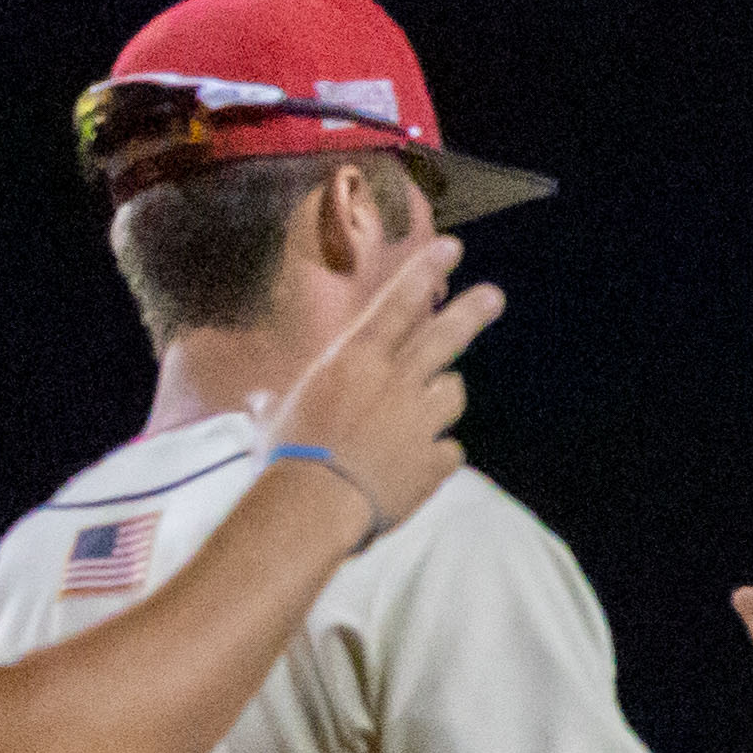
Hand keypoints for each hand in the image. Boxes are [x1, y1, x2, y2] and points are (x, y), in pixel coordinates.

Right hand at [257, 233, 500, 531]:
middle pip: (444, 337)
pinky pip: (448, 450)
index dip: (425, 273)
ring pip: (453, 393)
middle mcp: (396, 382)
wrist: (314, 505)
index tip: (451, 247)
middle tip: (494, 296)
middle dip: (471, 311)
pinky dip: (434, 457)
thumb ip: (276, 402)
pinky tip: (411, 469)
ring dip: (441, 399)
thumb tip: (258, 401)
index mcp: (355, 362)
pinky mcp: (437, 459)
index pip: (396, 305)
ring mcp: (422, 419)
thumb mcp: (275, 417)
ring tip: (415, 418)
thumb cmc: (285, 456)